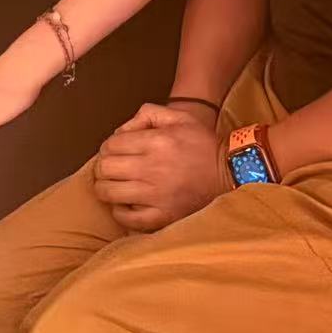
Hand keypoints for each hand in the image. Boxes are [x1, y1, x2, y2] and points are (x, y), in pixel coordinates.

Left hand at [91, 104, 227, 231]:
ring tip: (114, 185)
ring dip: (105, 188)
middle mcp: (151, 168)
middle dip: (103, 166)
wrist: (229, 173)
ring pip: (109, 193)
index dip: (107, 147)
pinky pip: (126, 218)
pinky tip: (125, 203)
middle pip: (105, 168)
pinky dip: (119, 211)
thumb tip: (121, 131)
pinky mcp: (161, 216)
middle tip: (111, 168)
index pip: (110, 145)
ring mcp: (155, 195)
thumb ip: (147, 114)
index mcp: (155, 142)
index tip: (114, 151)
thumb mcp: (178, 117)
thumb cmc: (201, 143)